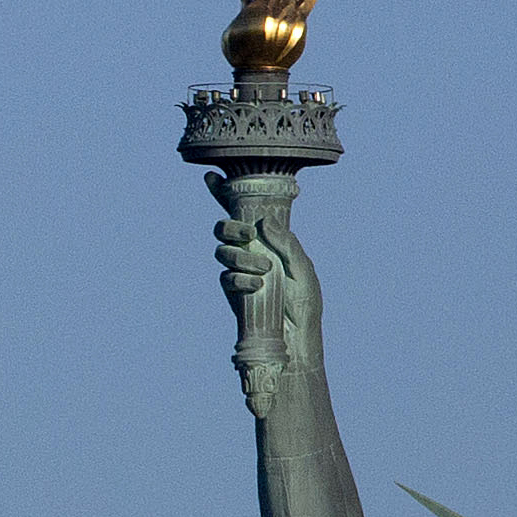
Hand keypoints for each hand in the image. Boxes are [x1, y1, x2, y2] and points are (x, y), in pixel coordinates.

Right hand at [214, 206, 318, 409]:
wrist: (295, 340)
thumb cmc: (305, 305)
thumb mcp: (304, 270)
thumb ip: (288, 245)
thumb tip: (265, 223)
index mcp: (271, 241)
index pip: (247, 213)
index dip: (226, 194)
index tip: (212, 176)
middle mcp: (252, 252)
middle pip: (225, 229)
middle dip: (230, 227)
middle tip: (245, 234)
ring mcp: (239, 272)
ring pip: (223, 251)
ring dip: (240, 255)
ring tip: (263, 269)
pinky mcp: (232, 292)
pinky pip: (226, 276)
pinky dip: (241, 278)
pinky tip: (257, 285)